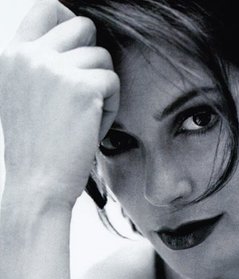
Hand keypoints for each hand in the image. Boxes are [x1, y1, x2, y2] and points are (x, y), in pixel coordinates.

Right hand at [0, 0, 119, 207]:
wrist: (37, 185)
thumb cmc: (36, 149)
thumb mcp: (22, 96)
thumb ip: (39, 64)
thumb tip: (77, 34)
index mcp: (11, 54)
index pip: (46, 7)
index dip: (70, 21)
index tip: (79, 50)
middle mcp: (29, 54)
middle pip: (83, 25)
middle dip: (92, 57)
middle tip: (86, 93)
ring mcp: (55, 68)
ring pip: (102, 57)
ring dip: (102, 88)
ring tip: (84, 119)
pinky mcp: (82, 86)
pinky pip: (113, 82)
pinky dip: (110, 107)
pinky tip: (92, 129)